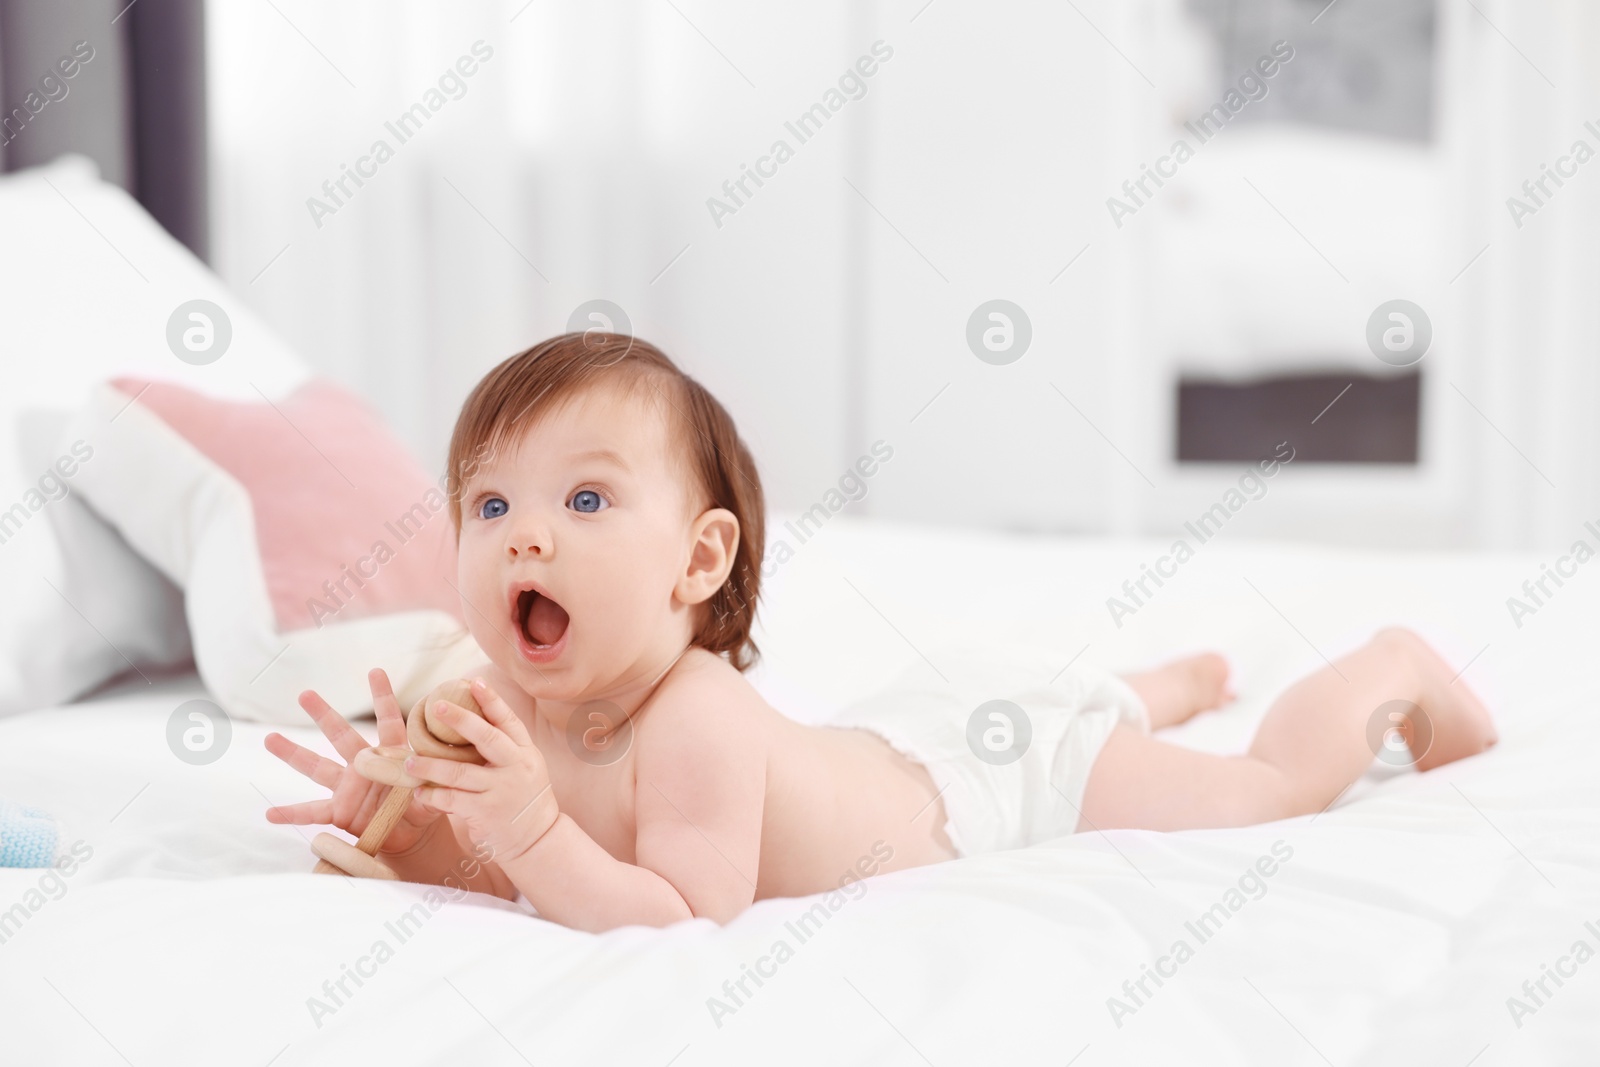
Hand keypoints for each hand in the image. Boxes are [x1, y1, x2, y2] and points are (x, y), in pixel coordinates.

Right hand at [263, 668, 442, 856]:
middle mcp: (364, 765)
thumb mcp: (436, 794)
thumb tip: (441, 774)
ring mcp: (348, 787)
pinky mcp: (339, 811)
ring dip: (293, 753)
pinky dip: (292, 814)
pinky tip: (270, 813)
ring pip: (317, 767)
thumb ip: (436, 783)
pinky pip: (313, 812)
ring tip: (270, 738)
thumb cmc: (424, 807)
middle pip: (341, 736)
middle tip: (305, 693)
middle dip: (324, 715)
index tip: (375, 672)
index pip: (389, 722)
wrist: (412, 835)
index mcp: (391, 755)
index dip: (383, 698)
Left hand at [405, 677, 558, 863]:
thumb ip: (504, 749)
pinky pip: (452, 800)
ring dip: (430, 766)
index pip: (508, 721)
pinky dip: (432, 796)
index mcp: (525, 753)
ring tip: (408, 761)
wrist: (538, 841)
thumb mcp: (525, 769)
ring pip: (460, 772)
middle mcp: (516, 767)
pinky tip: (419, 793)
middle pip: (487, 737)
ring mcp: (501, 791)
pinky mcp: (486, 813)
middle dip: (460, 720)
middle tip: (436, 706)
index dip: (491, 700)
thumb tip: (471, 721)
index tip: (474, 681)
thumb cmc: (523, 800)